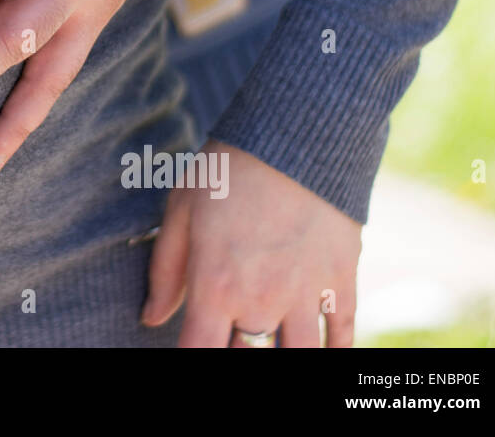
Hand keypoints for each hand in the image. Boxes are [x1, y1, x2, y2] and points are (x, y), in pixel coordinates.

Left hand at [142, 140, 362, 346]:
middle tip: (230, 330)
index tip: (193, 346)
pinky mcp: (342, 281)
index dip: (191, 361)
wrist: (297, 134)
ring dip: (282, 353)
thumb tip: (152, 317)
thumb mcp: (181, 209)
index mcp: (216, 286)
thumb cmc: (229, 168)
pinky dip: (333, 352)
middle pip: (249, 359)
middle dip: (237, 349)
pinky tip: (318, 348)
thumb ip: (166, 270)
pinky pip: (342, 338)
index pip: (200, 355)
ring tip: (268, 341)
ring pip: (300, 358)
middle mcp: (262, 300)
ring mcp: (306, 295)